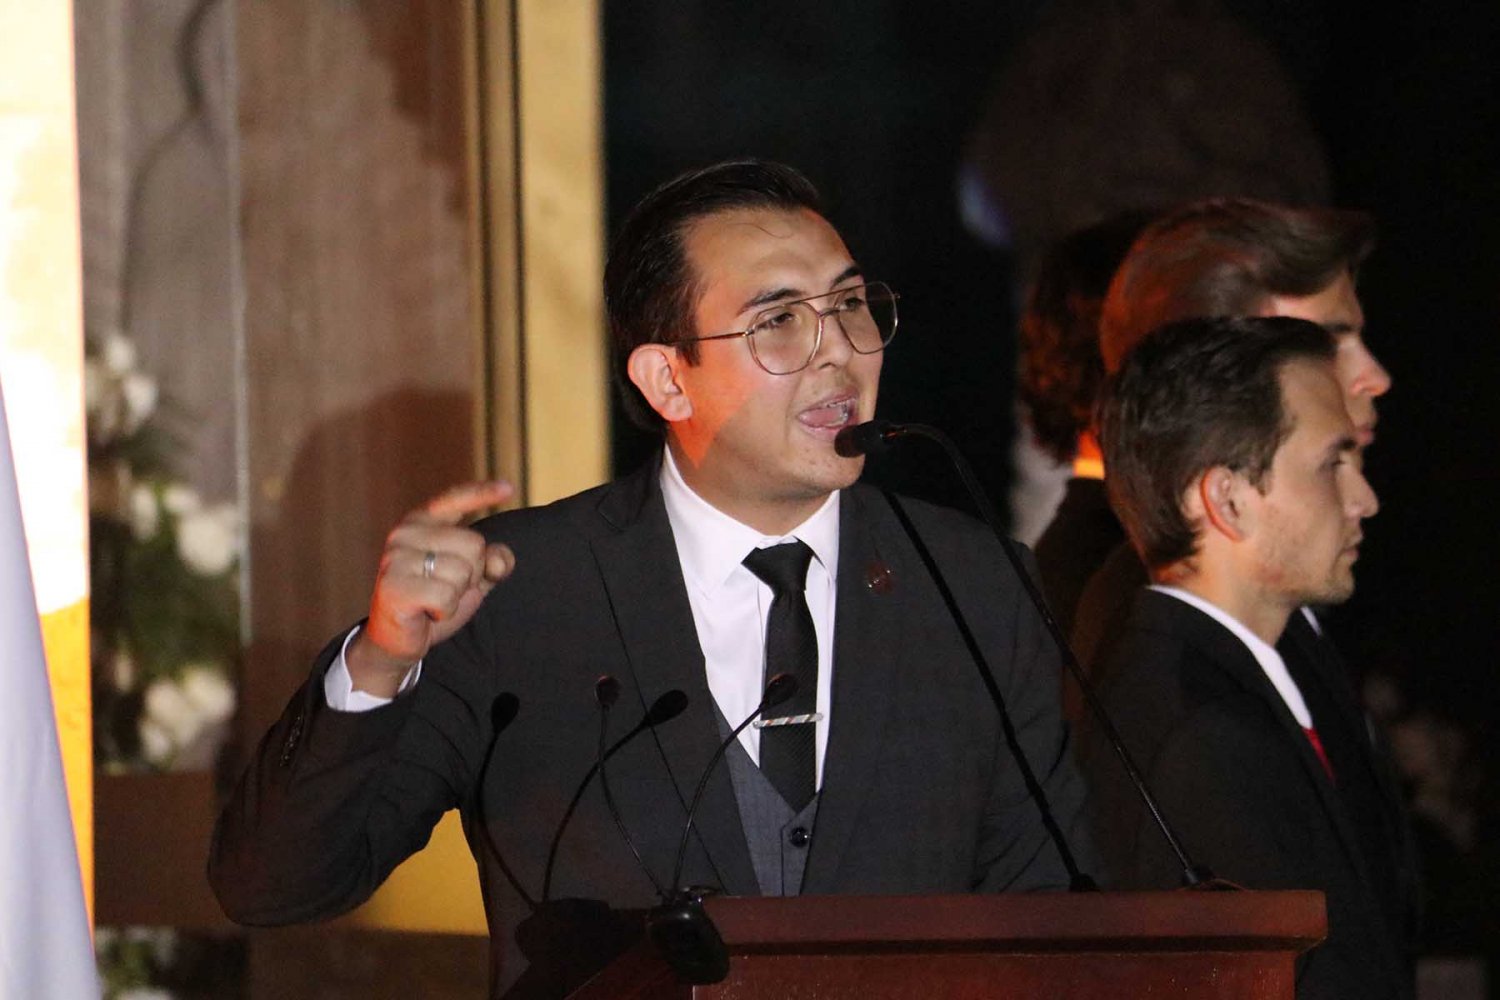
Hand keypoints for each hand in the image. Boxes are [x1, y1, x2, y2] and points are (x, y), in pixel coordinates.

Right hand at [349, 481, 516, 694]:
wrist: (397, 640)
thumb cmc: (434, 603)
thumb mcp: (471, 579)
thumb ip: (492, 563)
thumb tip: (498, 560)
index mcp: (422, 523)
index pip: (455, 499)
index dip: (482, 494)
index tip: (509, 488)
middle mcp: (405, 533)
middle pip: (475, 545)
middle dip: (471, 575)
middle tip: (444, 590)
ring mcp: (395, 557)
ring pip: (463, 572)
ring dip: (457, 595)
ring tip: (433, 601)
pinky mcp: (393, 584)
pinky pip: (447, 595)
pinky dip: (446, 610)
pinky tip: (426, 612)